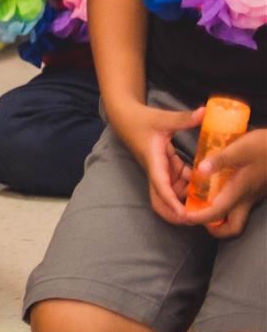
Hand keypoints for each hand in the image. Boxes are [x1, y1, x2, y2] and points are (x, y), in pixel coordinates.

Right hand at [112, 100, 200, 224]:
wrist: (124, 117)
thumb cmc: (140, 119)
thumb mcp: (162, 118)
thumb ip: (184, 118)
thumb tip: (204, 112)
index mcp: (153, 160)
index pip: (161, 185)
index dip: (172, 202)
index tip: (184, 215)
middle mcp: (155, 170)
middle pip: (160, 199)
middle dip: (174, 212)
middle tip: (196, 219)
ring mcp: (159, 169)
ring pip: (171, 192)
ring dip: (186, 197)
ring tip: (208, 202)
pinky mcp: (163, 166)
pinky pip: (176, 181)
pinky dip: (189, 185)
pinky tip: (204, 184)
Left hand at [184, 130, 266, 237]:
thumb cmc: (263, 147)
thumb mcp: (240, 149)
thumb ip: (220, 160)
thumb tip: (200, 170)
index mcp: (239, 191)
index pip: (218, 213)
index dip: (200, 218)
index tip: (184, 216)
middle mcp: (246, 199)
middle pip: (233, 227)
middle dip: (214, 229)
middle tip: (196, 217)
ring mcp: (251, 197)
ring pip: (236, 218)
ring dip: (219, 218)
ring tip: (200, 206)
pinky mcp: (253, 191)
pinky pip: (239, 207)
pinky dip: (225, 206)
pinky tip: (214, 192)